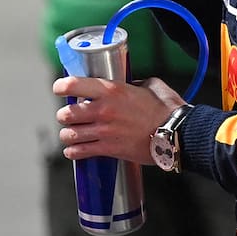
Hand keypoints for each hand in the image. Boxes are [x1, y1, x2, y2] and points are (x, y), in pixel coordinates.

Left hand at [54, 75, 184, 163]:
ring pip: (70, 134)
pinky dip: (73, 152)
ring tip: (70, 134)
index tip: (59, 88)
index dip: (61, 86)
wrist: (178, 134)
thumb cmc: (167, 109)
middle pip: (66, 113)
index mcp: (111, 90)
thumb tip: (125, 84)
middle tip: (68, 115)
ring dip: (67, 134)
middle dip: (64, 115)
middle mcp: (103, 110)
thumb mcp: (149, 85)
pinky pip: (81, 152)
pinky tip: (72, 151)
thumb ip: (132, 83)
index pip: (73, 85)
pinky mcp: (110, 149)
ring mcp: (105, 131)